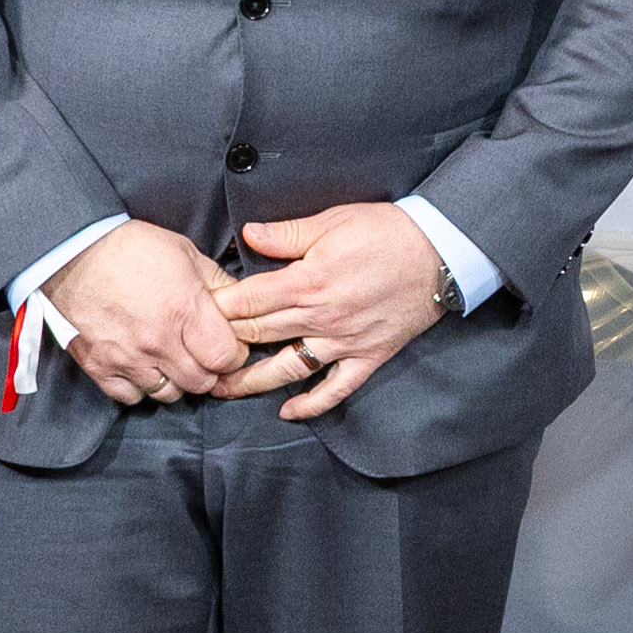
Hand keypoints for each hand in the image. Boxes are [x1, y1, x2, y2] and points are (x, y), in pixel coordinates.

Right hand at [45, 220, 248, 407]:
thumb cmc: (130, 248)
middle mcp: (158, 342)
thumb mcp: (186, 254)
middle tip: (202, 353)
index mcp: (185, 312)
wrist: (72, 252)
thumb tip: (242, 302)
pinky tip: (143, 368)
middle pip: (201, 382)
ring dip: (176, 380)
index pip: (226, 358)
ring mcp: (127, 358)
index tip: (228, 345)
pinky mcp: (99, 366)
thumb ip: (218, 283)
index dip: (233, 354)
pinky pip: (130, 397)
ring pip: (168, 394)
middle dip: (208, 370)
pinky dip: (140, 388)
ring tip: (172, 360)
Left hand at [209, 203, 452, 421]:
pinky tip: (289, 411)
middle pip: (258, 336)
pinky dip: (312, 404)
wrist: (439, 252)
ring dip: (251, 383)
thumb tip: (248, 235)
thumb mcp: (332, 221)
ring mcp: (344, 341)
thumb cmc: (387, 232)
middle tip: (193, 354)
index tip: (193, 313)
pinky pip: (336, 388)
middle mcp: (321, 317)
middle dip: (222, 345)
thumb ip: (286, 234)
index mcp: (307, 282)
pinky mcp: (367, 356)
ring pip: (287, 369)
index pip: (247, 302)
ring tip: (222, 389)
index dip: (215, 309)